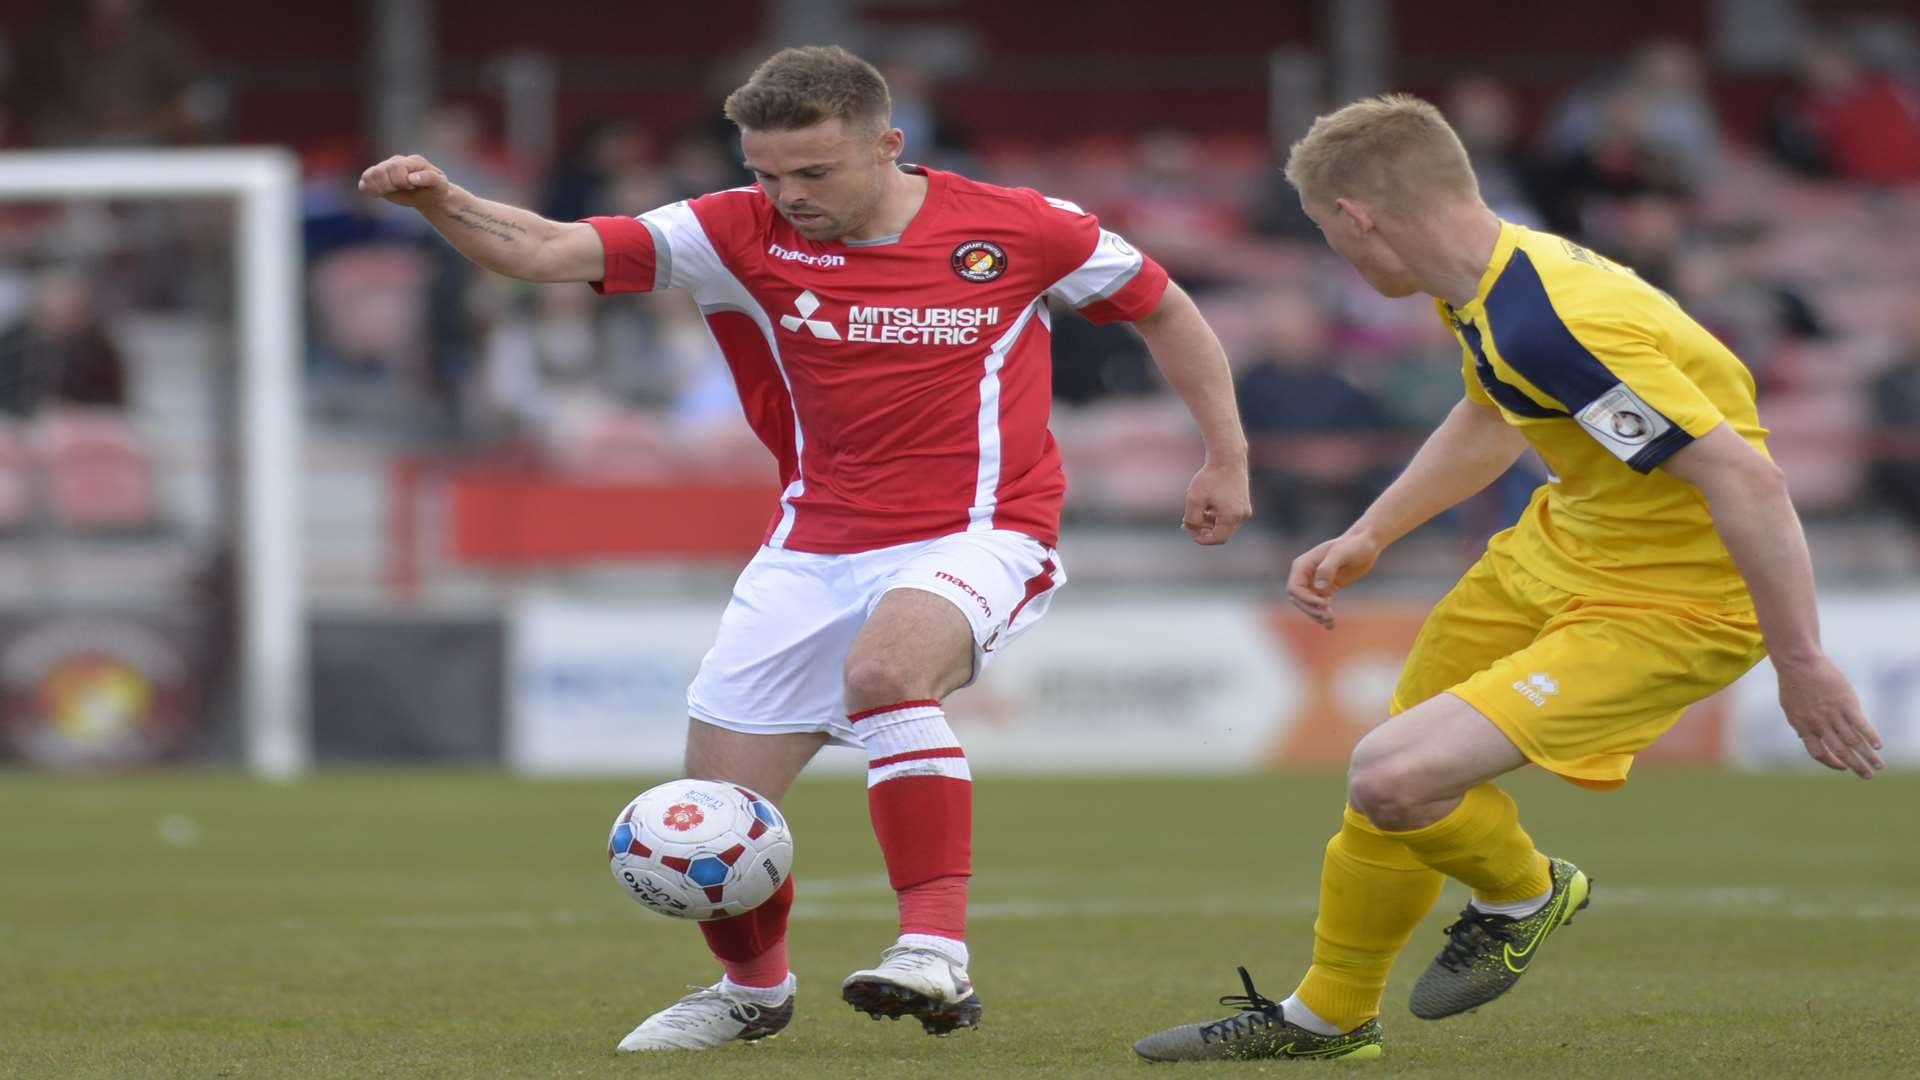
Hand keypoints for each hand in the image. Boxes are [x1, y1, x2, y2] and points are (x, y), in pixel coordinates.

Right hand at [358, 154, 451, 208]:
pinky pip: (364, 180)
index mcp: (413, 161)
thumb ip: (429, 179)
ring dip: (378, 187)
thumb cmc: (435, 190)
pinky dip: (368, 188)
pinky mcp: (378, 177)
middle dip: (389, 185)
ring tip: (390, 191)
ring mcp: (386, 167)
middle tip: (399, 189)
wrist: (431, 195)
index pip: (396, 167)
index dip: (400, 181)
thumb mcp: (440, 186)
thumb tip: (411, 178)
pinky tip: (380, 193)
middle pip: (380, 171)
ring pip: (369, 175)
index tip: (409, 187)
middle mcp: (397, 161)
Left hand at [1181, 459, 1250, 545]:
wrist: (1228, 458)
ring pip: (1225, 526)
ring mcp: (1245, 510)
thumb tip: (1192, 529)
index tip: (1187, 528)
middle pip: (1222, 534)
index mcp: (1232, 517)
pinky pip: (1230, 518)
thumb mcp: (1194, 499)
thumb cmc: (1210, 477)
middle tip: (1188, 520)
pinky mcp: (1244, 504)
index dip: (1200, 538)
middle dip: (1204, 529)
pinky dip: (1217, 516)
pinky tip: (1207, 506)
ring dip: (1210, 523)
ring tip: (1197, 510)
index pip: (1217, 539)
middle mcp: (1242, 516)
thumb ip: (1192, 519)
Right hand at [1286, 529, 1381, 629]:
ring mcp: (1315, 582)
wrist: (1367, 544)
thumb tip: (1318, 587)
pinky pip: (1319, 606)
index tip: (1324, 604)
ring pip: (1308, 605)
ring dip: (1316, 615)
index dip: (1305, 599)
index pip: (1294, 588)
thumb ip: (1328, 568)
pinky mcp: (1326, 589)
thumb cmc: (1354, 545)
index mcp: (1303, 565)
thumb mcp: (1341, 553)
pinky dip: (1323, 616)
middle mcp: (1306, 574)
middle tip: (1329, 616)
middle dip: (1311, 610)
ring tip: (1331, 621)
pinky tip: (1331, 625)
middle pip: (1299, 599)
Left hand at [1776, 652, 1882, 777]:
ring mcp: (1833, 714)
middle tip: (1868, 776)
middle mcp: (1819, 725)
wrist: (1798, 663)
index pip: (1818, 753)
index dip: (1831, 763)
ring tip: (1879, 766)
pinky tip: (1879, 745)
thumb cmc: (1793, 683)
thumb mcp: (1790, 707)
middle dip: (1855, 766)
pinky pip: (1860, 724)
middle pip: (1840, 751)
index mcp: (1804, 727)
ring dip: (1867, 755)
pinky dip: (1870, 735)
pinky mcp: (1846, 703)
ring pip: (1853, 741)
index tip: (1843, 767)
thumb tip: (1802, 737)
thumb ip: (1799, 724)